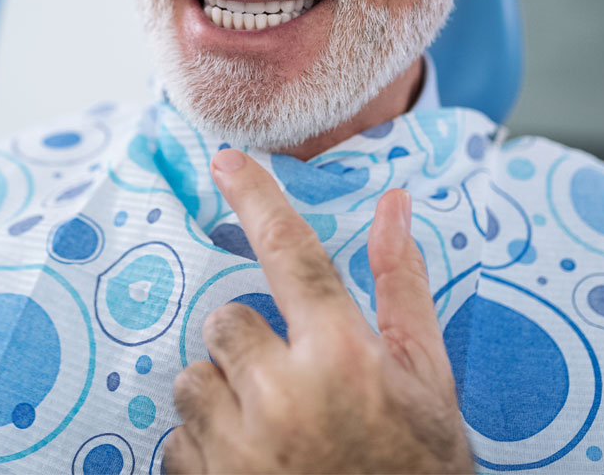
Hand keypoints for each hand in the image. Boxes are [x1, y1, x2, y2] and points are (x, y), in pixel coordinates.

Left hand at [166, 150, 473, 473]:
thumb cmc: (418, 470)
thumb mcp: (426, 380)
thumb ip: (402, 285)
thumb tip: (394, 204)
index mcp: (342, 357)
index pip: (292, 253)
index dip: (257, 197)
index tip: (226, 160)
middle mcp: (284, 396)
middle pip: (224, 322)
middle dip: (248, 343)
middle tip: (288, 382)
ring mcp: (239, 449)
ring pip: (192, 379)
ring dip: (222, 397)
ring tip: (272, 432)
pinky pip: (177, 440)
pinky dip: (205, 448)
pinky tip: (252, 469)